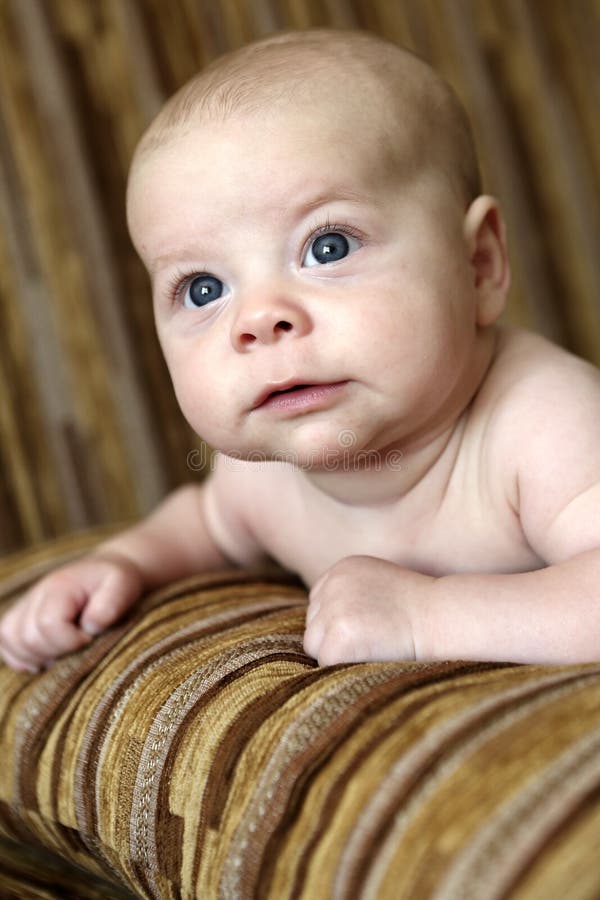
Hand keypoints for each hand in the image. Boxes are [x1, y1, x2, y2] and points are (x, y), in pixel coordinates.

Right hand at [0, 552, 143, 671]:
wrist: (106, 570)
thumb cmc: (116, 581)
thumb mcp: (124, 587)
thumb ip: (110, 607)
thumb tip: (89, 628)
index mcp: (60, 586)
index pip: (49, 624)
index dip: (71, 641)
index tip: (91, 637)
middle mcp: (36, 593)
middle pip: (27, 637)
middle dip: (56, 651)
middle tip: (80, 645)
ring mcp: (26, 604)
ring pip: (11, 640)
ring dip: (36, 656)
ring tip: (63, 654)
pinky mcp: (22, 615)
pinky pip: (6, 640)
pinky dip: (21, 655)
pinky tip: (44, 658)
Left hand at [303, 555, 433, 664]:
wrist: (442, 618)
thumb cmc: (420, 609)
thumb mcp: (381, 586)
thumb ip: (353, 596)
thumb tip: (328, 622)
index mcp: (342, 569)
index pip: (320, 606)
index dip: (341, 625)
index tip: (367, 630)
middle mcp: (333, 583)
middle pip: (314, 625)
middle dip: (336, 640)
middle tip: (372, 643)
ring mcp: (334, 608)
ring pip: (316, 646)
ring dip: (339, 655)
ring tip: (373, 650)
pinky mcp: (339, 634)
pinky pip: (326, 662)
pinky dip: (344, 668)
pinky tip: (371, 658)